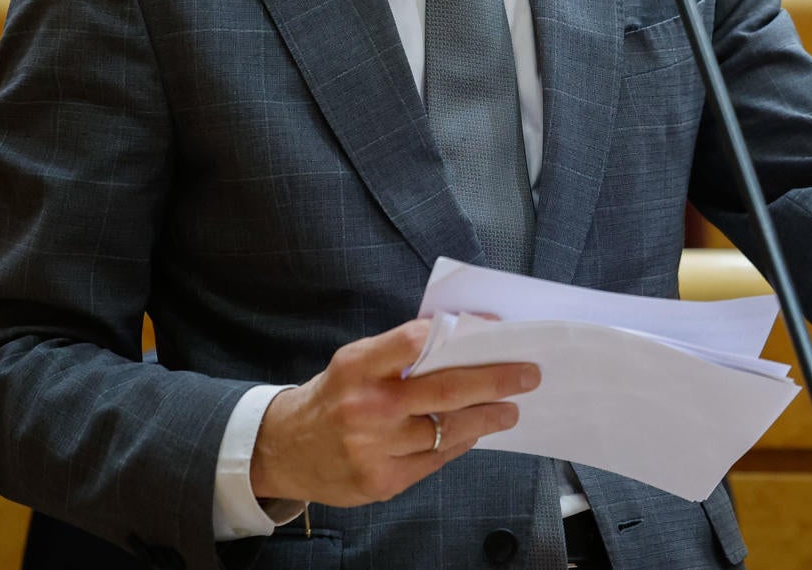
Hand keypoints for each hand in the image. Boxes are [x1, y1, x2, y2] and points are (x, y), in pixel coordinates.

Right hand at [249, 319, 538, 506]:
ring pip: (447, 430)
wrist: (282, 450)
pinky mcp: (381, 482)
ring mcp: (372, 449)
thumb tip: (466, 342)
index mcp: (357, 366)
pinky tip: (473, 432)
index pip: (414, 340)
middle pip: (445, 391)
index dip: (460, 332)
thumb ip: (400, 354)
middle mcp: (365, 407)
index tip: (494, 330)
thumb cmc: (333, 396)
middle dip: (496, 381)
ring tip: (510, 409)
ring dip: (487, 418)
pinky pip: (435, 459)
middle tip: (529, 375)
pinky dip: (459, 443)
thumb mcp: (355, 363)